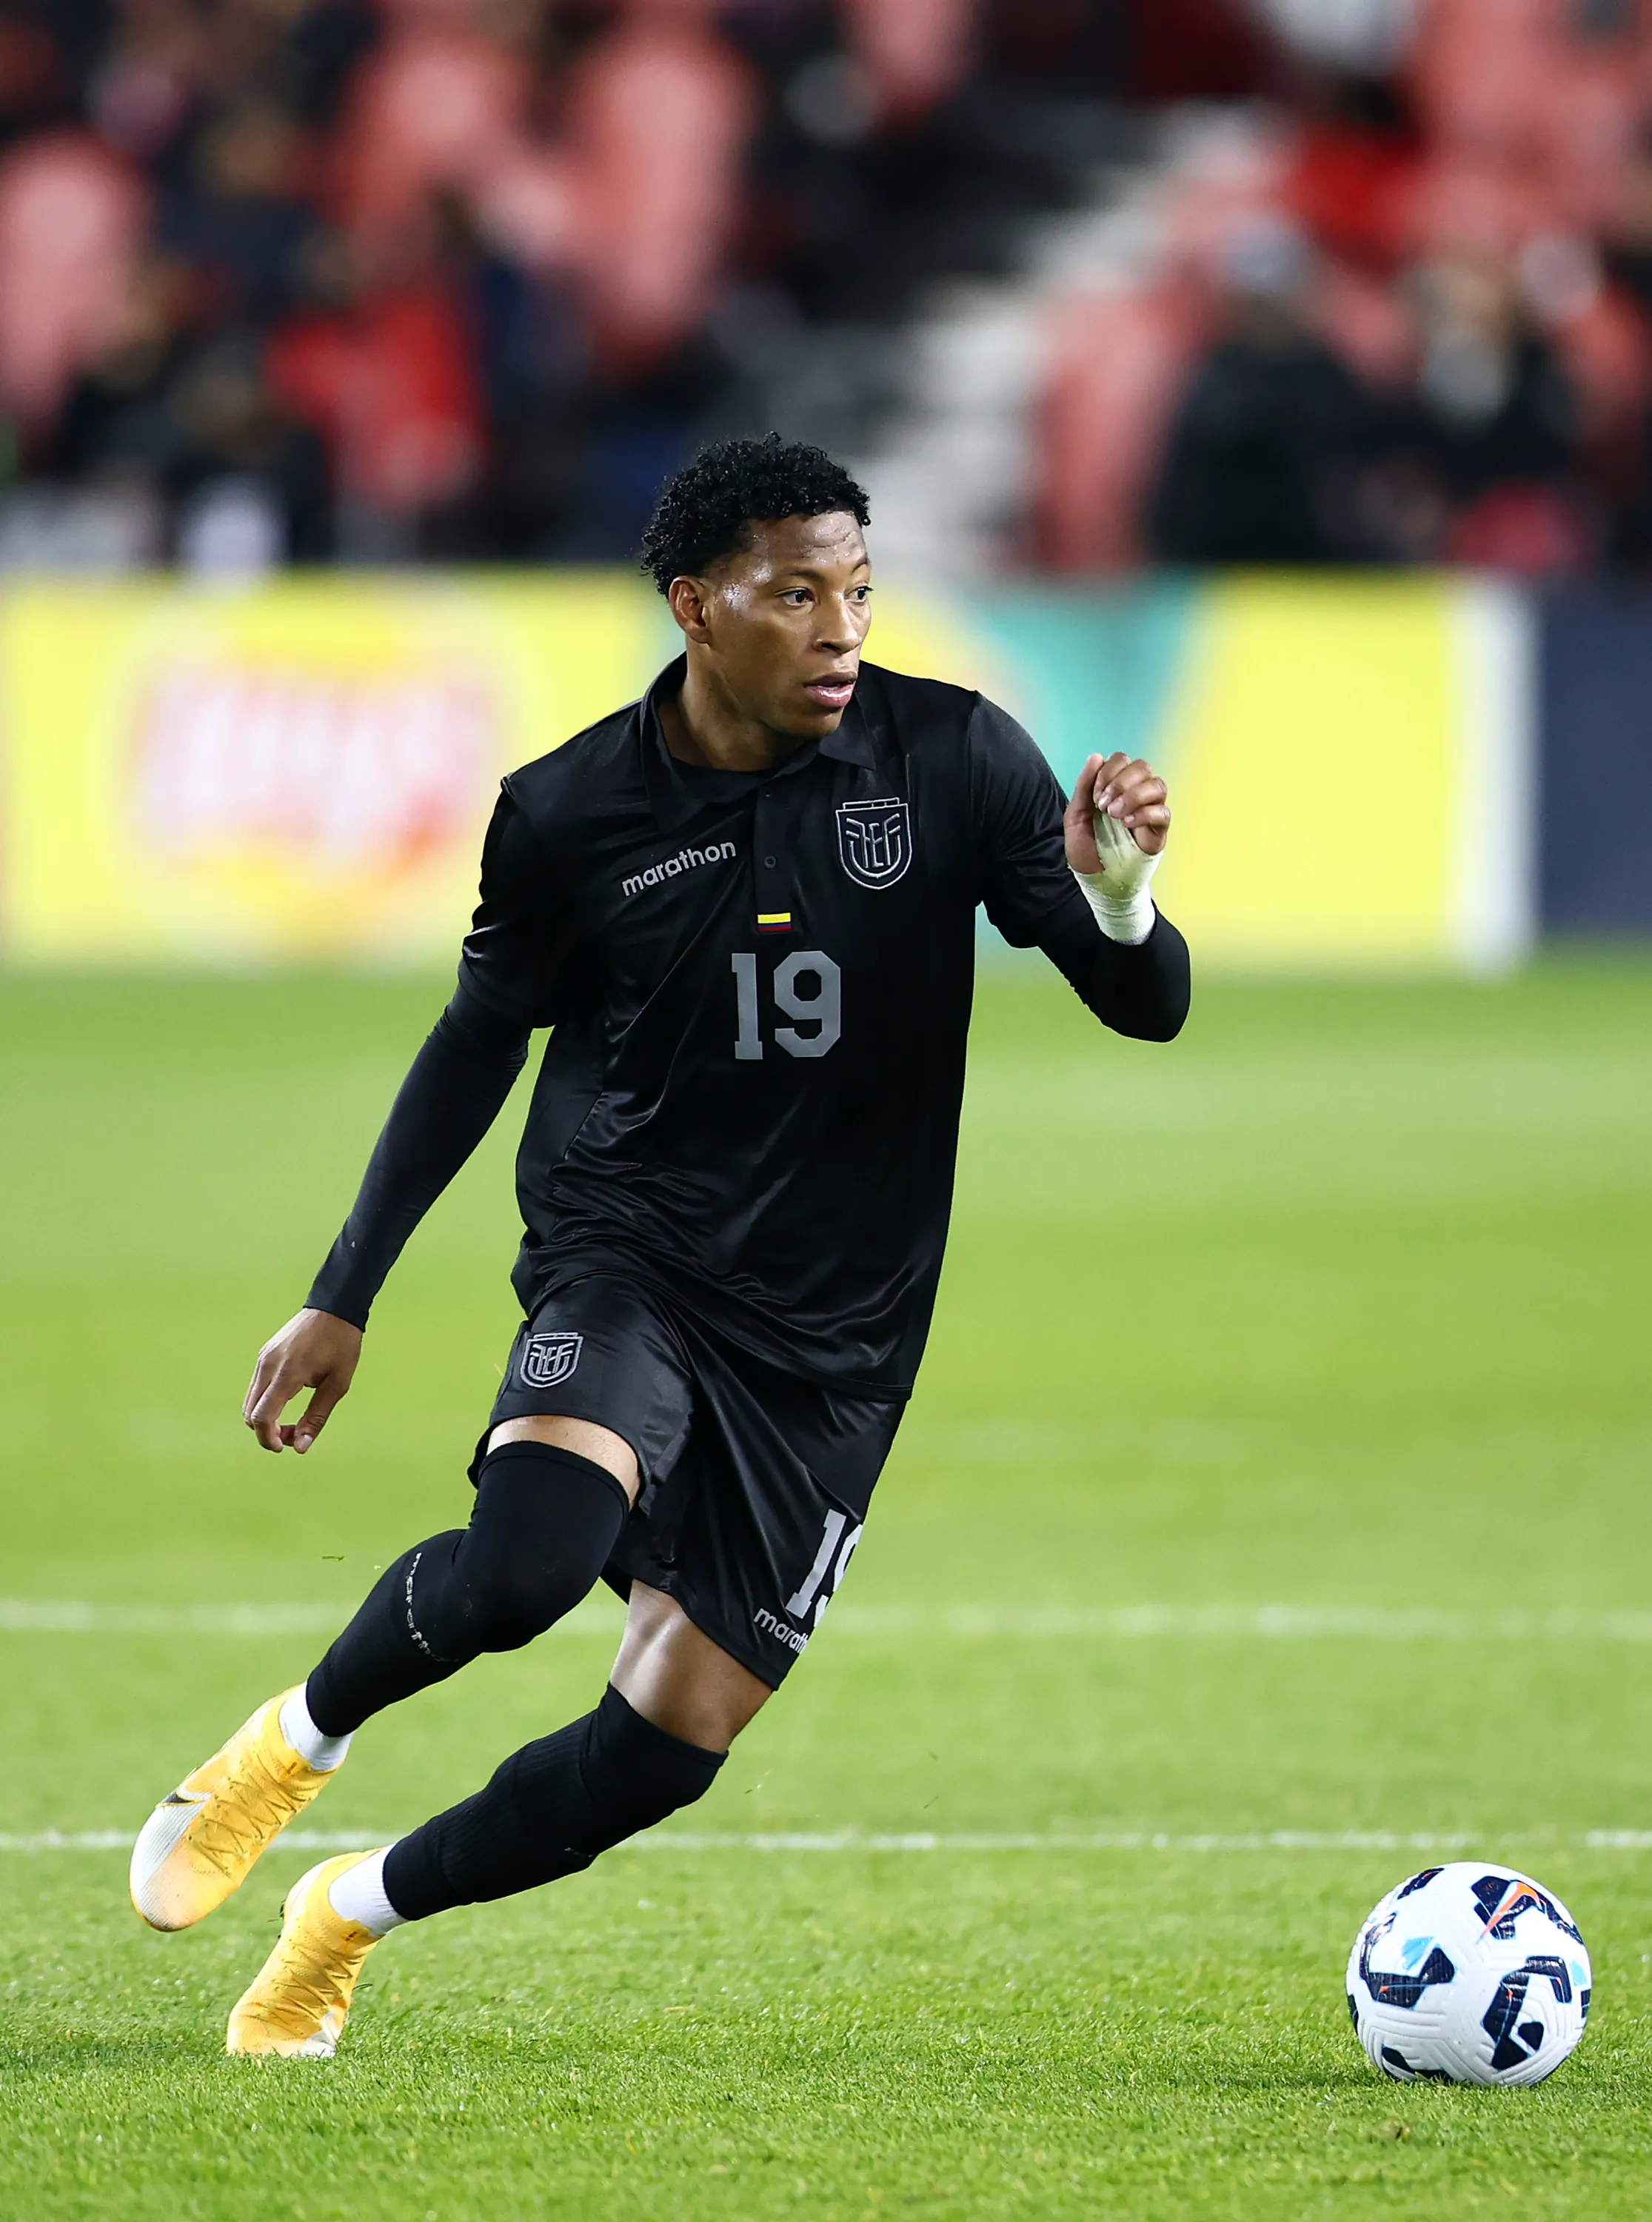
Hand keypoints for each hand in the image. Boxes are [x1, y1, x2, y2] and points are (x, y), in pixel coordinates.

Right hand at [243, 1309, 362, 1453]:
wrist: (334, 1307)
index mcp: (287, 1374)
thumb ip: (316, 1417)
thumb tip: (300, 1448)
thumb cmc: (341, 1345)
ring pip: (250, 1402)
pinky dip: (265, 1403)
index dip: (268, 1439)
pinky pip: (256, 1387)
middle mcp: (268, 1366)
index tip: (284, 1447)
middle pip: (250, 1413)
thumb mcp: (338, 1384)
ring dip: (265, 1419)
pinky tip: (288, 1403)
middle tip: (294, 1436)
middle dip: (267, 1432)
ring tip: (294, 1422)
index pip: (261, 1416)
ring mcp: (263, 1358)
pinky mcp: (264, 1355)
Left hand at [1063, 751, 1170, 878]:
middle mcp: (1136, 793)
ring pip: (1157, 785)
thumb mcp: (1076, 816)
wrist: (1095, 878)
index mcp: (1116, 785)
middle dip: (1120, 782)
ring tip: (1115, 815)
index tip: (1095, 796)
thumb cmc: (1087, 848)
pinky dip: (1144, 814)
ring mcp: (1150, 810)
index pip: (1122, 759)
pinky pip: (1162, 812)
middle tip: (1104, 806)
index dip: (1108, 772)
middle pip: (1143, 767)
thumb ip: (1084, 786)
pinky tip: (1127, 825)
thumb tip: (1096, 756)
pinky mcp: (1159, 829)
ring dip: (1133, 796)